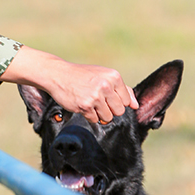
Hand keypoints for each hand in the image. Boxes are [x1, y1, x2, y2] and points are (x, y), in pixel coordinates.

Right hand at [0, 46, 138, 123]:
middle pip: (119, 111)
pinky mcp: (85, 106)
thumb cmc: (83, 76)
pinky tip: (82, 105)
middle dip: (109, 110)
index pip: (126, 101)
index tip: (105, 95)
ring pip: (108, 118)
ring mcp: (95, 96)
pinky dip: (89, 116)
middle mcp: (106, 86)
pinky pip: (95, 120)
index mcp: (114, 77)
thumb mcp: (104, 76)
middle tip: (97, 100)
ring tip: (90, 103)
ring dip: (99, 114)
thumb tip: (135, 106)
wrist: (59, 75)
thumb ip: (123, 90)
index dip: (116, 101)